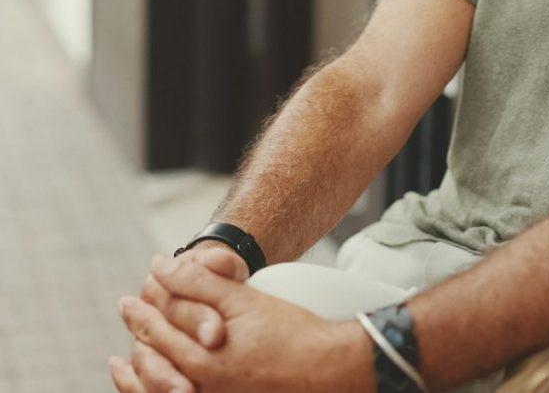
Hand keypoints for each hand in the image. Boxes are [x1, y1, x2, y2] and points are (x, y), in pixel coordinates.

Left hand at [114, 248, 373, 392]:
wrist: (328, 371)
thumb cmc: (290, 333)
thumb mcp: (242, 299)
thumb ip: (197, 282)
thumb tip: (159, 266)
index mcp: (201, 357)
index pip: (161, 325)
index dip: (146, 305)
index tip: (134, 293)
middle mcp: (200, 386)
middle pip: (156, 356)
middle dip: (140, 331)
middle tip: (127, 310)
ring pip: (158, 388)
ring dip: (138, 373)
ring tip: (123, 362)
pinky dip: (158, 391)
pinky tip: (160, 385)